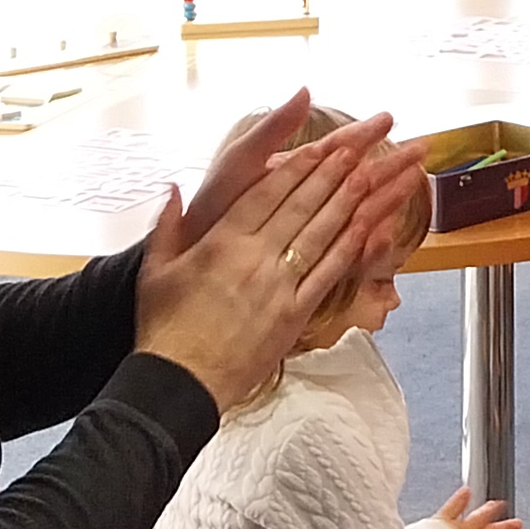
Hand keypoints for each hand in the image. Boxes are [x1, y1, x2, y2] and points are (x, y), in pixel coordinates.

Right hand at [135, 105, 417, 409]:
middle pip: (301, 206)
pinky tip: (370, 227)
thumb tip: (173, 188)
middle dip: (332, 172)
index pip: (266, 194)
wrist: (179, 384)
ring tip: (374, 172)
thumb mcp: (155, 270)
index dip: (296, 167)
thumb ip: (167, 225)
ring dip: (350, 201)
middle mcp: (254, 260)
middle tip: (360, 144)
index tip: (318, 145)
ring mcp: (278, 287)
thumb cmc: (164, 329)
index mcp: (221, 244)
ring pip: (321, 234)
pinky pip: (328, 275)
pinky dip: (351, 249)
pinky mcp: (293, 316)